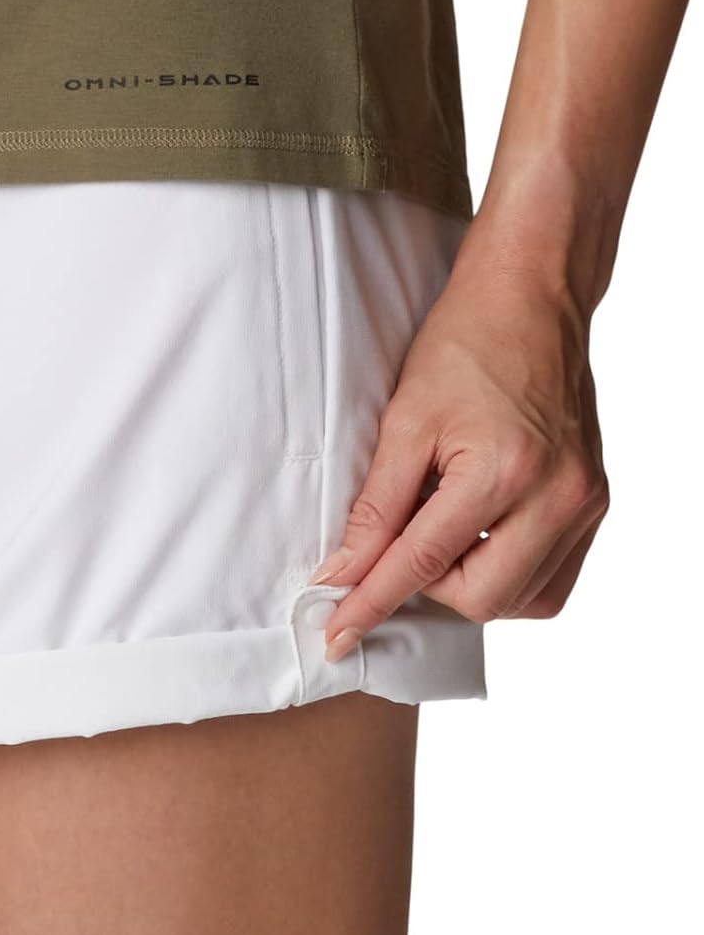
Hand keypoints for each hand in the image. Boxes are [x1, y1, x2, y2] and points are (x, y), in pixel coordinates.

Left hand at [316, 259, 609, 660]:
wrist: (532, 300)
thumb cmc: (463, 346)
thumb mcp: (403, 422)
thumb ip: (375, 507)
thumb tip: (343, 572)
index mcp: (503, 471)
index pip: (422, 563)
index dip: (371, 600)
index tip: (338, 634)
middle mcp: (557, 496)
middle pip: (479, 598)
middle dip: (426, 588)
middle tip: (398, 544)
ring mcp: (586, 503)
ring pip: (521, 600)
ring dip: (468, 586)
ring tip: (440, 531)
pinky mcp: (597, 503)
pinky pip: (553, 580)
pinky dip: (509, 578)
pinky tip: (478, 542)